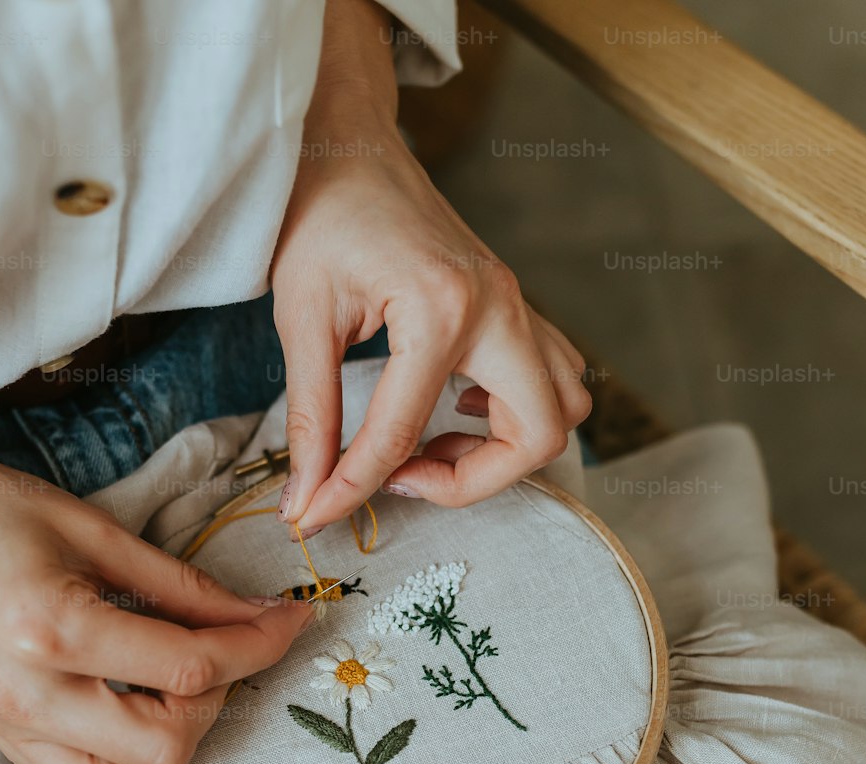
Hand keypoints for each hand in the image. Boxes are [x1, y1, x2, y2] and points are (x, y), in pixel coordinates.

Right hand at [0, 435, 310, 763]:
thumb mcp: (92, 527)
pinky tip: (123, 719)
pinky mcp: (3, 745)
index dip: (256, 646)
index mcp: (51, 630)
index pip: (188, 668)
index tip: (290, 621)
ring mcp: (11, 731)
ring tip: (167, 692)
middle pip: (164, 750)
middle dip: (213, 704)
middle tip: (215, 652)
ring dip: (166, 752)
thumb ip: (181, 584)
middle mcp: (29, 697)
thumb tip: (256, 615)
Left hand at [270, 0, 590, 534]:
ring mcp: (518, 305)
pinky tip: (453, 409)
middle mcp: (499, 308)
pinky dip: (514, 412)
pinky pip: (552, 378)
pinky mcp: (515, 306)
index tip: (314, 516)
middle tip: (408, 478)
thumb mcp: (301, 318)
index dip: (353, 489)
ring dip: (507, 448)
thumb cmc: (321, 216)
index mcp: (442, 309)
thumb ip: (311, 416)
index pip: (402, 434)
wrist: (350, 144)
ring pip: (564, 407)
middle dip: (477, 481)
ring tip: (432, 444)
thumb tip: (305, 497)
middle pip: (541, 435)